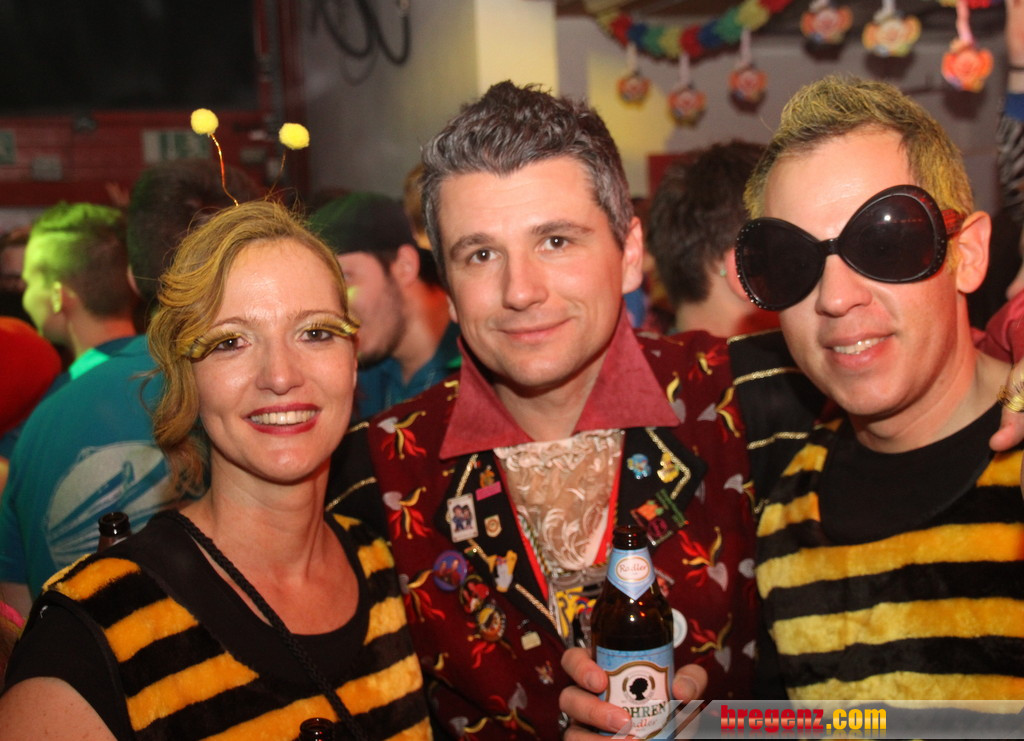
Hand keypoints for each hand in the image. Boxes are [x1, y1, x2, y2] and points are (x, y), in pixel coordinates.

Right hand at [559, 647, 706, 738]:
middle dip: (590, 709)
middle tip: (623, 721)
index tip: (601, 681)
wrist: (673, 732)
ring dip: (594, 740)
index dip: (579, 667)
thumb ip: (690, 679)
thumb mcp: (683, 687)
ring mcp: (584, 726)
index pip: (573, 660)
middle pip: (568, 697)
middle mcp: (585, 697)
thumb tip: (681, 691)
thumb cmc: (670, 702)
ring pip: (572, 731)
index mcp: (600, 670)